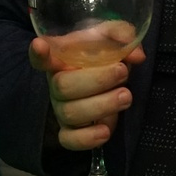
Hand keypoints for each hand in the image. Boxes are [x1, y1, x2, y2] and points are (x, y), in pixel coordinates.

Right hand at [29, 36, 146, 151]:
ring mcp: (62, 108)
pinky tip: (105, 130)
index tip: (41, 45)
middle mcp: (57, 84)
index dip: (39, 54)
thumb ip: (123, 35)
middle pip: (62, 86)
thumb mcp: (113, 37)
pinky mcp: (71, 131)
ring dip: (102, 105)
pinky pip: (69, 140)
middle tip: (122, 72)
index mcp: (61, 58)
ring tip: (126, 96)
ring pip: (71, 113)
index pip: (41, 57)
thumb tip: (136, 56)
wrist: (108, 80)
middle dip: (97, 80)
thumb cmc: (104, 55)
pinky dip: (87, 138)